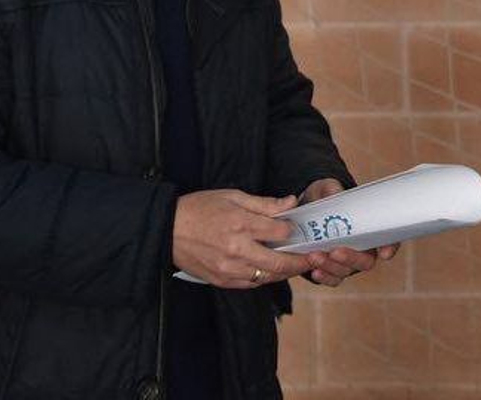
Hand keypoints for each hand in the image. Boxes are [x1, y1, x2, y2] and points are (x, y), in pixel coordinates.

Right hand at [172, 188, 321, 288]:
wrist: (167, 229)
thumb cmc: (199, 208)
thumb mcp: (232, 196)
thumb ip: (264, 204)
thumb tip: (291, 203)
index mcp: (240, 224)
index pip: (280, 233)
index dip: (293, 231)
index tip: (300, 229)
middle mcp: (236, 250)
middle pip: (278, 262)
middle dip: (300, 262)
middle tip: (314, 258)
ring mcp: (228, 268)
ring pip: (266, 277)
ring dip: (283, 273)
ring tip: (295, 265)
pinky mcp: (220, 280)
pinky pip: (250, 284)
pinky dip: (263, 278)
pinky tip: (270, 271)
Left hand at [297, 178, 399, 286]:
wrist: (305, 208)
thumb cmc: (324, 197)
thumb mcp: (328, 188)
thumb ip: (332, 190)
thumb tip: (335, 195)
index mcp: (370, 226)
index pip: (388, 238)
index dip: (390, 246)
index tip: (385, 253)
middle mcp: (363, 247)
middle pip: (367, 261)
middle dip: (352, 258)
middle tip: (335, 251)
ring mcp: (348, 260)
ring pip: (347, 271)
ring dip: (332, 267)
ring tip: (314, 256)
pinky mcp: (332, 269)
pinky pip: (333, 279)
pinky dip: (324, 277)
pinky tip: (314, 271)